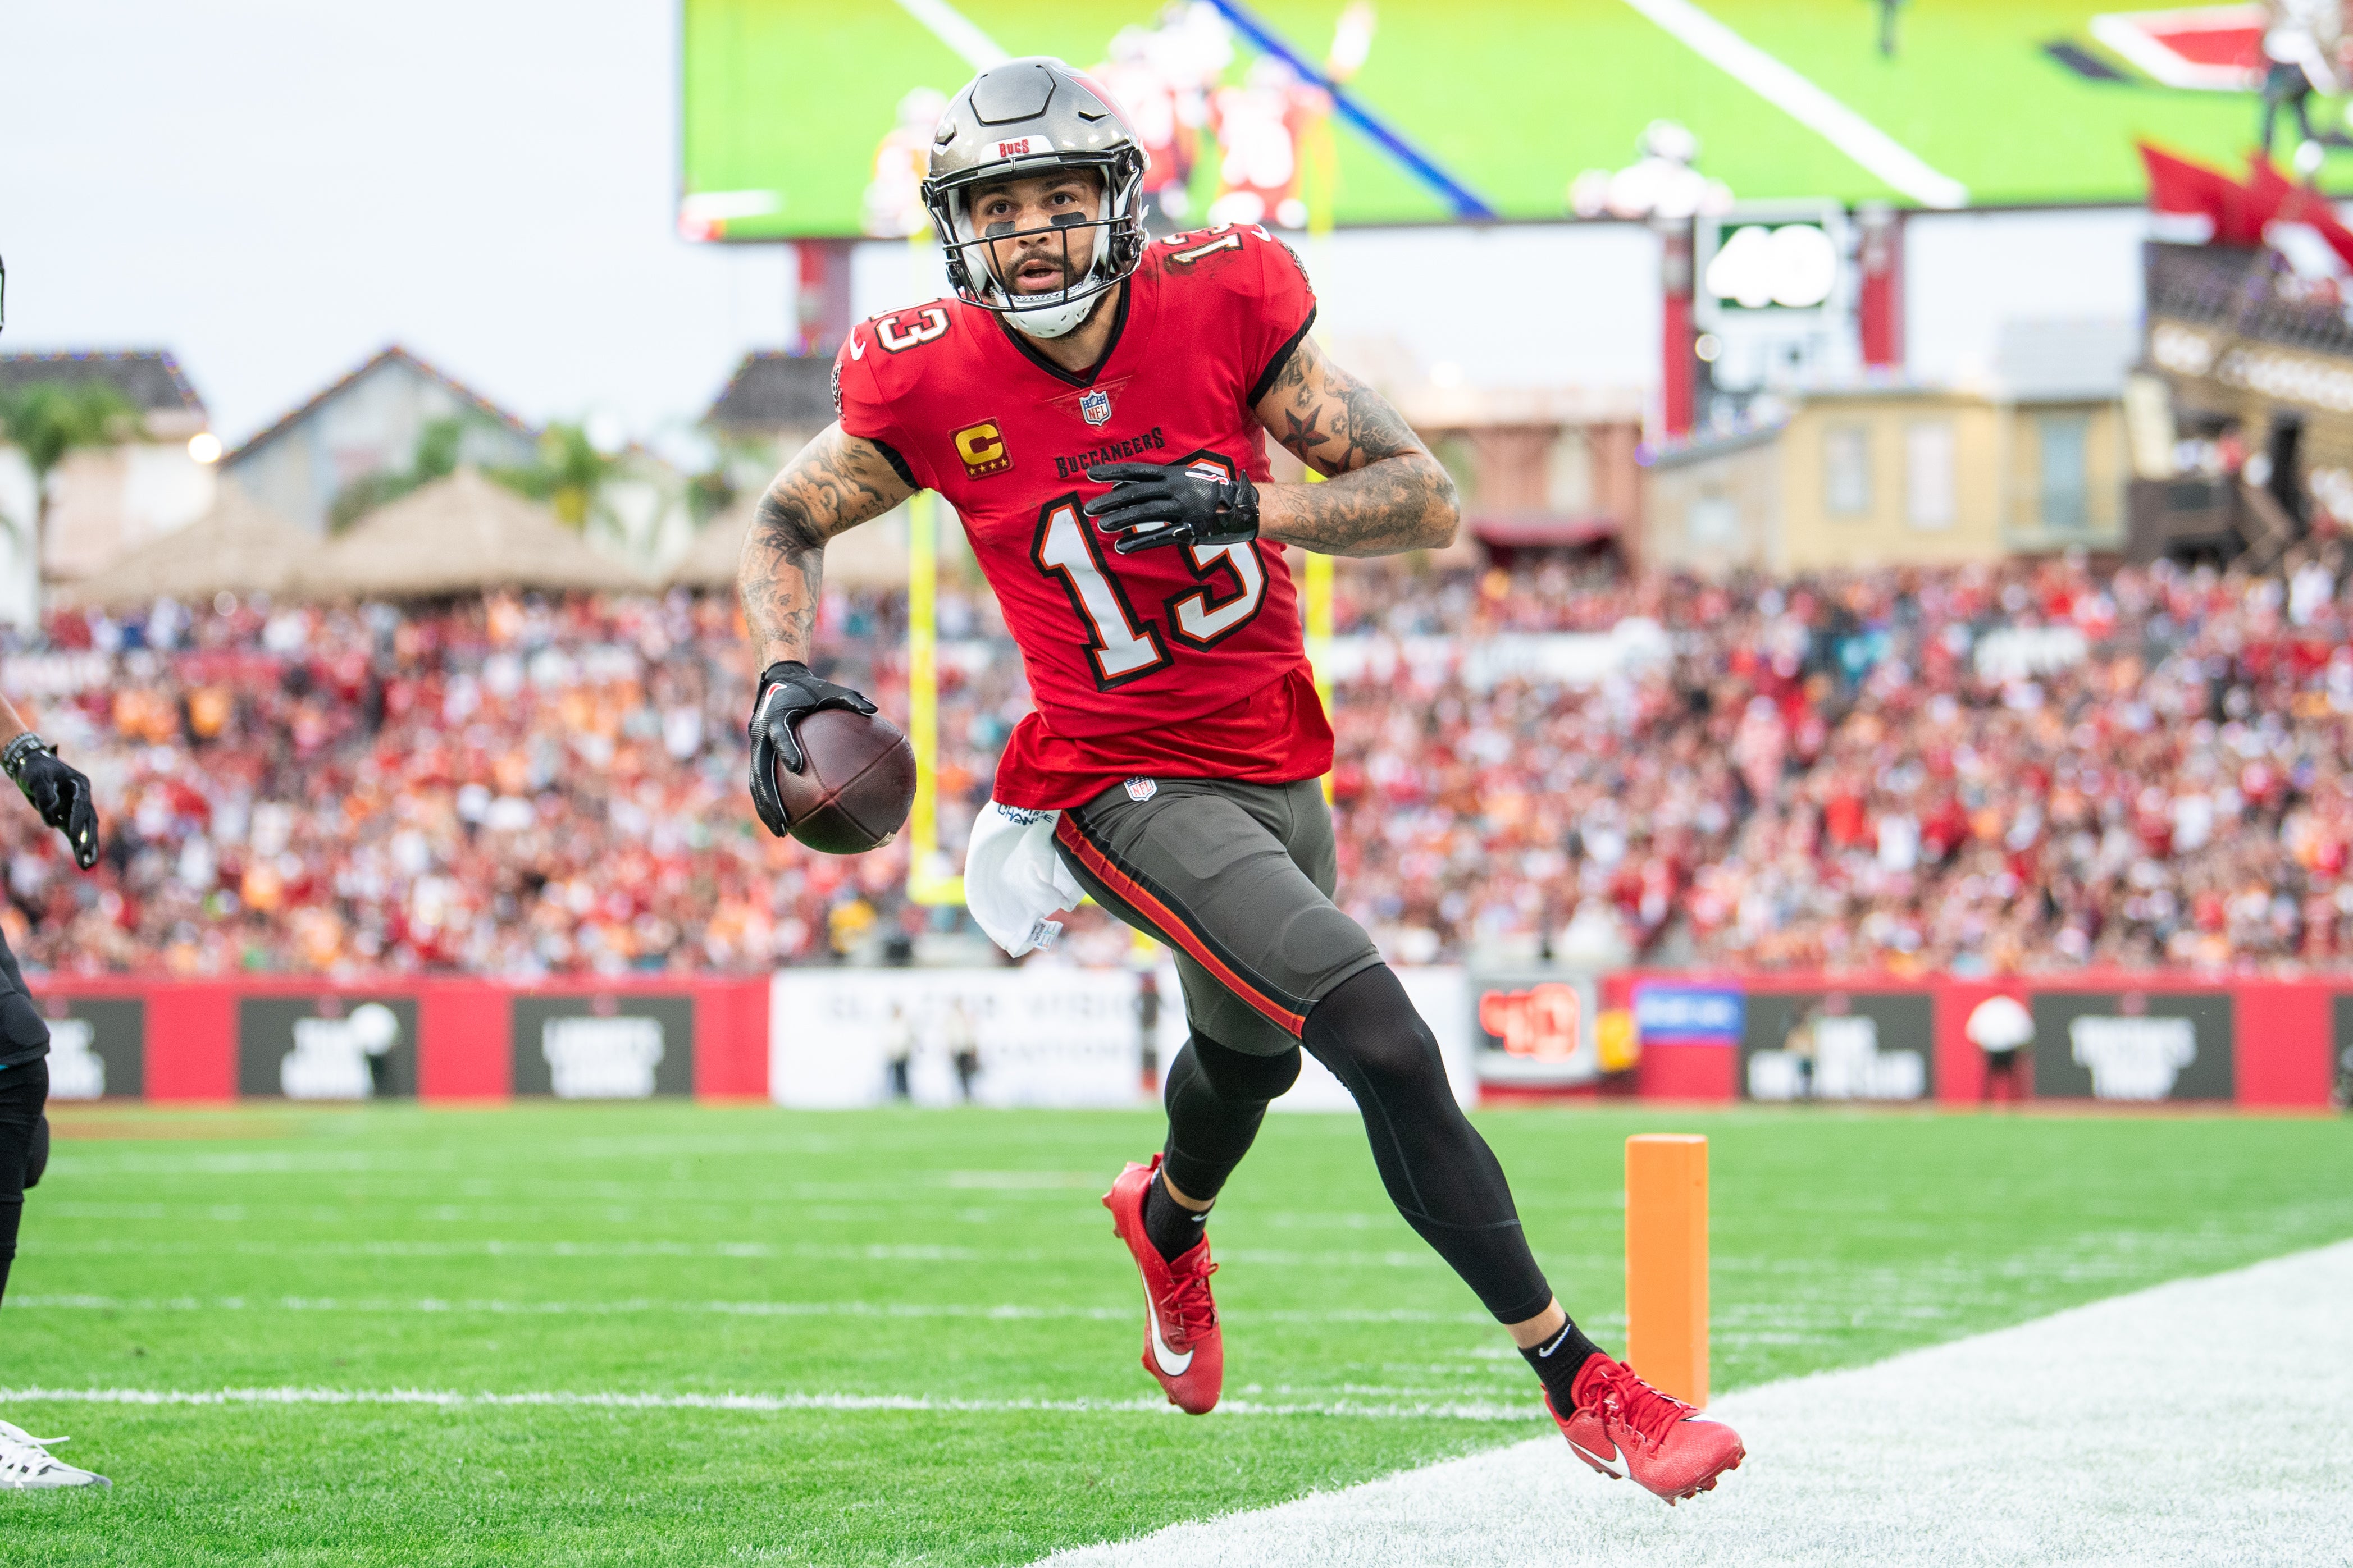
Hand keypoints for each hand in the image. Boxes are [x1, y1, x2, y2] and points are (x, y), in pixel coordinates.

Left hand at [11, 748, 98, 870]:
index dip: (78, 820)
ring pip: (86, 831)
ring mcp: (76, 810)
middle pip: (89, 820)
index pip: (81, 804)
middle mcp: (82, 798)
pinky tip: (84, 863)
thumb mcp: (36, 777)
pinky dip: (78, 848)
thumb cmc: (35, 769)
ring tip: (87, 865)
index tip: (74, 835)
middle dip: (88, 837)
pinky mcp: (67, 819)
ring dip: (87, 847)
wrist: (31, 766)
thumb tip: (52, 820)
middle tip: (87, 852)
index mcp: (79, 784)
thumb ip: (45, 796)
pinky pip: (75, 836)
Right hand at [746, 660, 876, 836]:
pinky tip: (788, 822)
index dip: (787, 750)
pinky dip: (771, 803)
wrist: (777, 681)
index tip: (798, 767)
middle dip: (770, 799)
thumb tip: (874, 712)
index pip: (779, 734)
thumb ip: (849, 699)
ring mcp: (757, 748)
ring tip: (782, 832)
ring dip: (767, 809)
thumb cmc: (807, 688)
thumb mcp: (828, 689)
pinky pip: (763, 783)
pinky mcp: (759, 756)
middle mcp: (760, 735)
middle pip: (761, 772)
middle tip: (784, 821)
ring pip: (757, 783)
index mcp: (776, 716)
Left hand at [1084, 462, 1258, 554]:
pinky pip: (1160, 537)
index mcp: (1172, 474)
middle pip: (1136, 493)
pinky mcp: (1190, 529)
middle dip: (1111, 501)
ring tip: (1102, 526)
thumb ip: (1156, 482)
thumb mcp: (1184, 479)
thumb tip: (1122, 486)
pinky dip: (1139, 542)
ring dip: (1121, 520)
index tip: (1090, 473)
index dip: (1112, 471)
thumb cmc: (1210, 492)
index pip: (1136, 470)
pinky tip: (1121, 548)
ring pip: (1145, 514)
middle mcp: (1175, 489)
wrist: (1244, 506)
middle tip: (1089, 509)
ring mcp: (1183, 509)